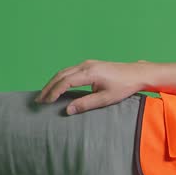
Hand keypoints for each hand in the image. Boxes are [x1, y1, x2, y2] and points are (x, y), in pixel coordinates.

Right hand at [34, 59, 149, 114]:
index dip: (53, 92)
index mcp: (89, 72)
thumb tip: (68, 110)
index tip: (46, 103)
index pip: (65, 82)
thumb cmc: (124, 86)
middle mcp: (86, 65)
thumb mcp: (106, 99)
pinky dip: (60, 79)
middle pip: (60, 75)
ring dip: (52, 83)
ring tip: (44, 95)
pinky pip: (70, 71)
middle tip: (38, 100)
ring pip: (64, 72)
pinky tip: (56, 87)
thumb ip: (86, 104)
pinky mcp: (89, 65)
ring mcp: (87, 63)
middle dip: (48, 88)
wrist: (136, 73)